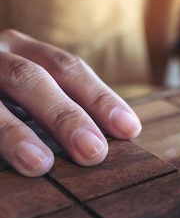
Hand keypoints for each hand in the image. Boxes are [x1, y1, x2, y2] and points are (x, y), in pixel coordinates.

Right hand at [0, 30, 141, 176]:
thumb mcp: (25, 88)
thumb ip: (54, 107)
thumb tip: (100, 143)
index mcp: (20, 49)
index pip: (67, 68)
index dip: (98, 96)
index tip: (128, 129)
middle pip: (31, 78)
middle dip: (64, 115)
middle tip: (93, 152)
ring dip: (13, 132)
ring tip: (39, 164)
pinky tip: (2, 168)